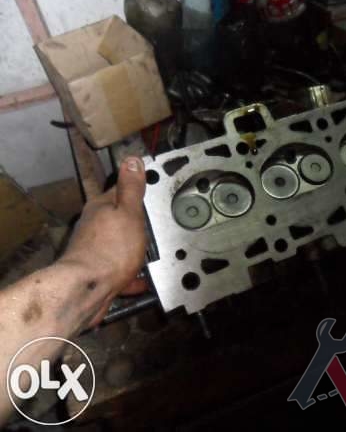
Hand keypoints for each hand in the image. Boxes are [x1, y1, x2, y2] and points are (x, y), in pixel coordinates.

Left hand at [59, 157, 148, 325]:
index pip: (120, 191)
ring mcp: (93, 249)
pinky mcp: (96, 271)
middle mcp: (93, 226)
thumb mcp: (129, 213)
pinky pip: (117, 267)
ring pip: (117, 244)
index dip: (136, 190)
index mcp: (101, 207)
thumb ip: (132, 188)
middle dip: (134, 222)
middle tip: (153, 224)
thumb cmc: (109, 250)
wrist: (88, 288)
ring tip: (148, 253)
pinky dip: (129, 272)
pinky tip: (140, 280)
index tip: (148, 191)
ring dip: (132, 248)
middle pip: (118, 219)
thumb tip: (132, 160)